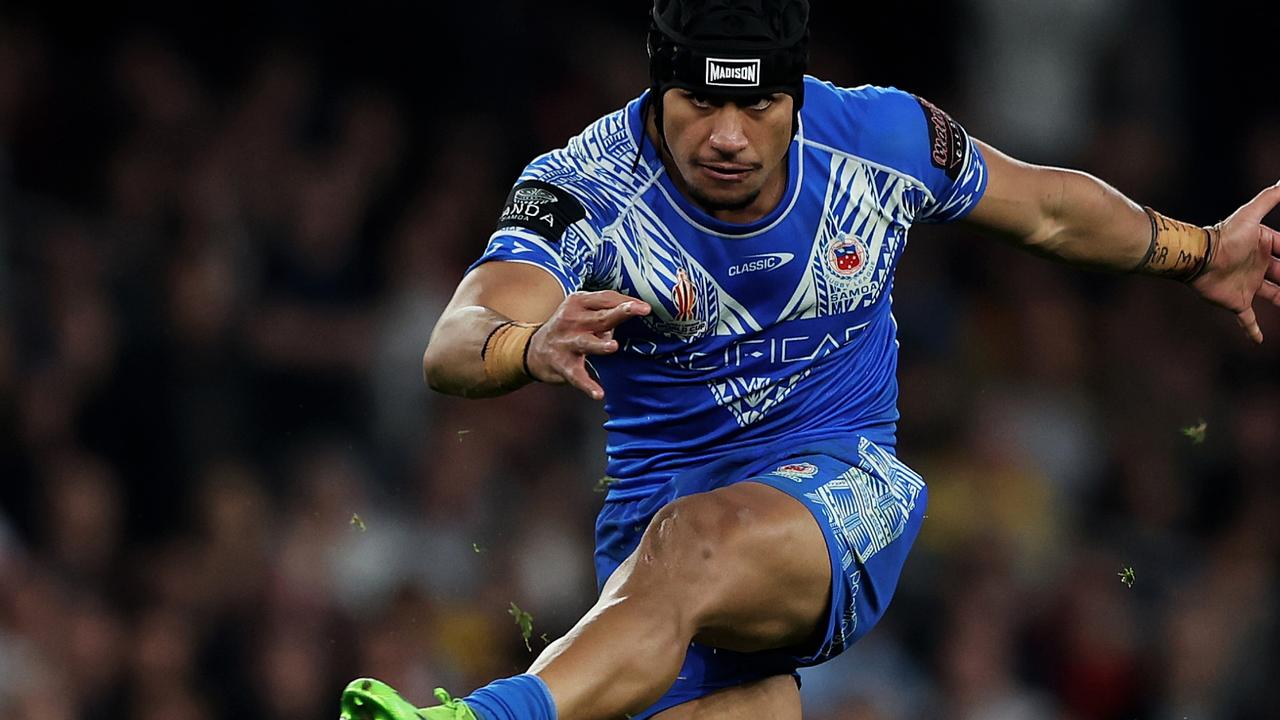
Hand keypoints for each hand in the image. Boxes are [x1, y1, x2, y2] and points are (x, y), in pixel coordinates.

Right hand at [526, 291, 650, 399]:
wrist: (535, 350)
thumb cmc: (568, 327)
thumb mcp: (581, 310)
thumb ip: (604, 310)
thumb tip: (635, 310)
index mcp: (578, 303)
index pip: (606, 298)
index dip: (627, 301)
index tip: (645, 307)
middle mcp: (571, 321)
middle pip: (600, 317)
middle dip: (621, 313)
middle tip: (639, 310)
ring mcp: (566, 343)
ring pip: (586, 343)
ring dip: (599, 345)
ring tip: (613, 346)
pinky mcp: (562, 365)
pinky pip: (577, 376)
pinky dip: (587, 385)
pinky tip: (598, 393)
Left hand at [1191, 181, 1279, 342]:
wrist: (1198, 258)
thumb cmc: (1225, 236)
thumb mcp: (1251, 215)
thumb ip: (1270, 197)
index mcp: (1266, 246)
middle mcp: (1260, 266)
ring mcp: (1250, 285)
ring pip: (1275, 295)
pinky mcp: (1238, 302)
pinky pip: (1248, 319)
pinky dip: (1253, 330)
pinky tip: (1260, 341)